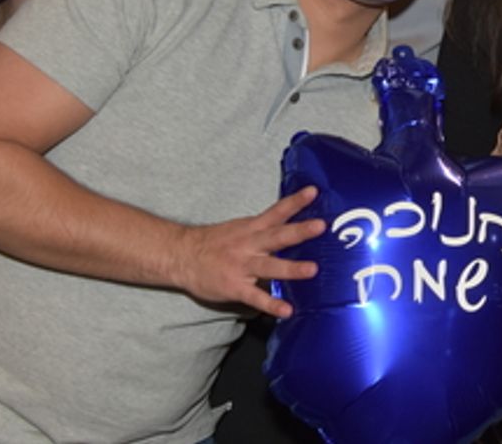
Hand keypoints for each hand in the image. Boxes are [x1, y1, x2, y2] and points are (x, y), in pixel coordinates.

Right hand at [170, 186, 326, 317]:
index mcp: (251, 228)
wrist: (181, 256)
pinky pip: (256, 297)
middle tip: (321, 226)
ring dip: (291, 268)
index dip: (295, 201)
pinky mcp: (235, 287)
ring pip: (270, 266)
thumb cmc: (214, 243)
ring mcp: (242, 266)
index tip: (313, 191)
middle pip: (278, 236)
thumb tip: (290, 227)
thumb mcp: (239, 228)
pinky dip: (272, 304)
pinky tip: (287, 310)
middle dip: (299, 231)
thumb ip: (263, 229)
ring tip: (312, 269)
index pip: (277, 212)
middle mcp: (249, 244)